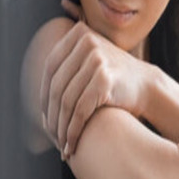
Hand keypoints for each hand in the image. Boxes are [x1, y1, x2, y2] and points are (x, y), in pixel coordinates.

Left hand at [39, 0, 151, 159]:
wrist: (147, 86)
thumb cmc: (114, 78)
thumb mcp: (90, 59)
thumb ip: (67, 62)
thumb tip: (31, 76)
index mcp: (80, 33)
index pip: (50, 67)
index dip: (43, 94)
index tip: (43, 116)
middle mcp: (88, 43)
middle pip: (57, 86)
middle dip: (51, 116)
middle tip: (51, 136)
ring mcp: (97, 60)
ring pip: (66, 101)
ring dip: (61, 128)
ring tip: (61, 145)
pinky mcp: (105, 80)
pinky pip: (80, 111)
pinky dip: (73, 131)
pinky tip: (71, 145)